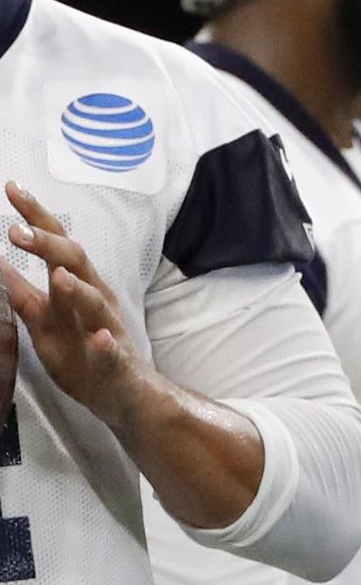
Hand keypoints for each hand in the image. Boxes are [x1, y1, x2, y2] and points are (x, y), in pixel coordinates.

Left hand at [0, 182, 148, 432]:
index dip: (35, 217)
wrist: (125, 397)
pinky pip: (112, 353)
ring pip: (96, 304)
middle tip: (16, 230)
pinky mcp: (117, 363)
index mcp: (76, 288)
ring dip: (77, 290)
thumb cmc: (85, 357)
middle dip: (48, 245)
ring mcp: (108, 331)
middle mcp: (96, 301)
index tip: (12, 188)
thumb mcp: (44, 323)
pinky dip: (106, 346)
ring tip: (58, 277)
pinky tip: (99, 339)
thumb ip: (22, 294)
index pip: (56, 244)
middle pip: (76, 262)